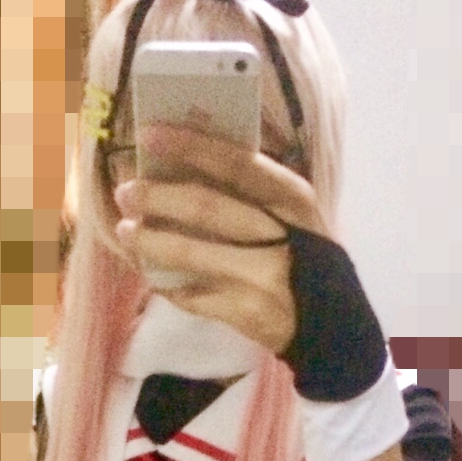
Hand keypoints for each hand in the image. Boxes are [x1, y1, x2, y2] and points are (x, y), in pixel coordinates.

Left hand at [113, 124, 330, 355]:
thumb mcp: (297, 217)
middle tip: (126, 191)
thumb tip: (188, 164)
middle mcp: (280, 236)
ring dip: (150, 240)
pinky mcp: (245, 312)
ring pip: (191, 254)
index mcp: (294, 200)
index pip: (238, 164)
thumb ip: (257, 192)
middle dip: (158, 196)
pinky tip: (153, 275)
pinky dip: (167, 285)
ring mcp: (262, 277)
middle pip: (206, 207)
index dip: (191, 147)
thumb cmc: (309, 260)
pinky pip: (193, 296)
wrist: (336, 326)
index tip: (150, 134)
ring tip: (126, 231)